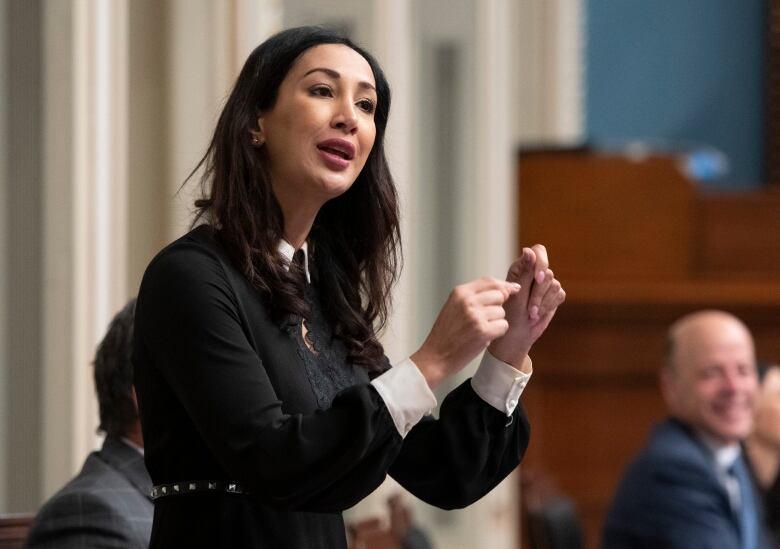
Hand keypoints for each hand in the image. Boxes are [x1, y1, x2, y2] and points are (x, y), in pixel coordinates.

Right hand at [412, 278, 520, 388]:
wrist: (436, 356)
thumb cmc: (446, 334)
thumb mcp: (454, 306)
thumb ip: (474, 296)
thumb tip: (504, 289)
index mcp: (460, 292)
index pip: (489, 281)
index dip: (504, 285)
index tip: (513, 289)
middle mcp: (468, 301)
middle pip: (499, 295)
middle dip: (498, 306)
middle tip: (486, 318)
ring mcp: (475, 316)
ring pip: (502, 312)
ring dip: (496, 322)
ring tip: (481, 329)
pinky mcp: (483, 331)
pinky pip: (503, 326)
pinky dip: (497, 333)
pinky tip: (485, 337)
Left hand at [488, 244, 565, 367]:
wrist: (516, 336)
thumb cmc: (510, 314)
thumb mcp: (517, 293)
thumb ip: (525, 272)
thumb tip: (529, 250)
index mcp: (521, 268)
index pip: (538, 252)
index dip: (541, 263)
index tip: (538, 279)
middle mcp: (534, 273)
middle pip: (547, 272)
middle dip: (539, 292)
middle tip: (529, 309)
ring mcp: (545, 285)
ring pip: (554, 284)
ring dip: (543, 302)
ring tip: (531, 313)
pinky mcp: (553, 296)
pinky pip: (560, 294)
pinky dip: (549, 306)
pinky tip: (539, 314)